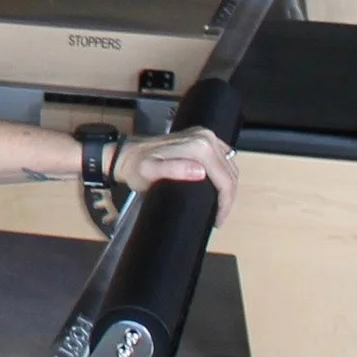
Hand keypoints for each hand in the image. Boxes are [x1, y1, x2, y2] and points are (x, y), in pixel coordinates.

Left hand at [115, 128, 238, 224]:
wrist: (127, 155)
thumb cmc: (137, 167)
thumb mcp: (150, 172)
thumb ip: (173, 170)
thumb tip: (200, 172)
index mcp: (200, 145)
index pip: (225, 178)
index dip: (225, 203)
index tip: (217, 219)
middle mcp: (206, 137)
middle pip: (229, 173)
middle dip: (228, 198)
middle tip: (218, 217)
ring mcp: (205, 136)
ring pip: (228, 167)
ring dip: (227, 188)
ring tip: (218, 207)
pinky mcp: (202, 139)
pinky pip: (222, 160)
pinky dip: (224, 175)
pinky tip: (217, 189)